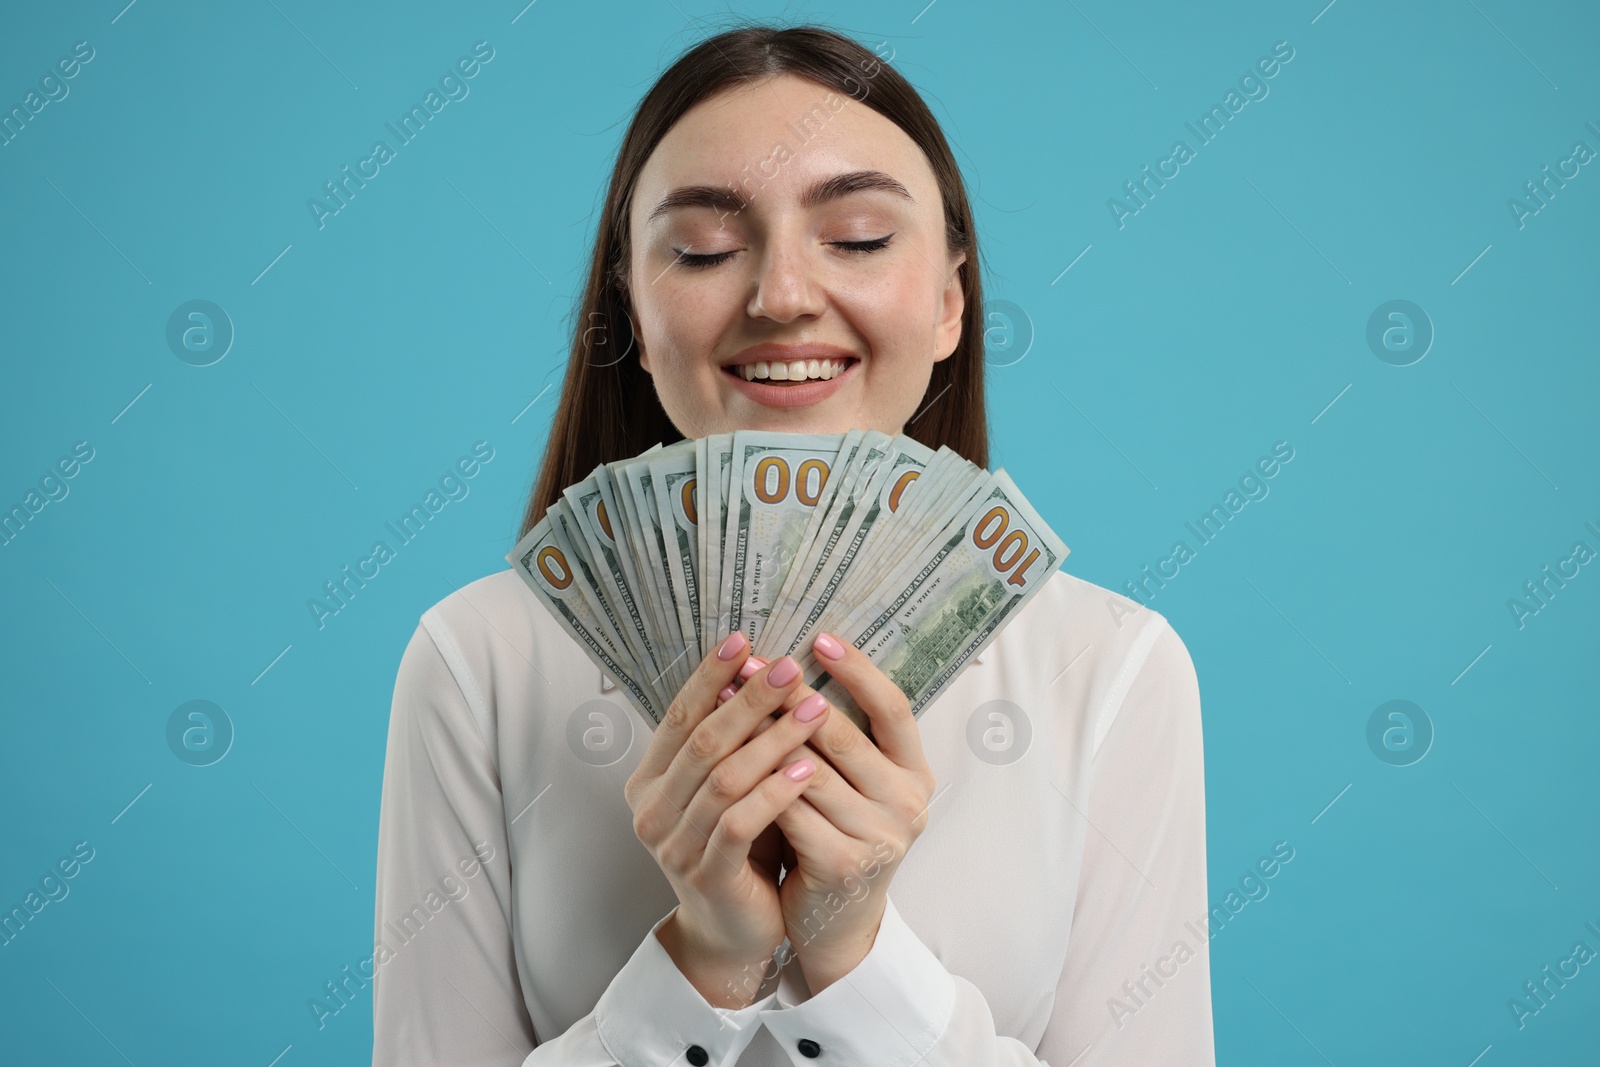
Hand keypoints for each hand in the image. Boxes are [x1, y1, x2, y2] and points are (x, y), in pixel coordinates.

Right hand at [623, 632, 832, 1007]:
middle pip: (703, 740)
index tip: (744, 638)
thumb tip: (757, 666)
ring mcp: (674, 845)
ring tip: (814, 709)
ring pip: (724, 778)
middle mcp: (651, 810)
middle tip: (788, 665)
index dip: (709, 675)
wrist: (733, 929)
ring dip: (772, 738)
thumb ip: (729, 741)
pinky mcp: (706, 874)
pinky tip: (807, 767)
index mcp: (649, 780)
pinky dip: (775, 791)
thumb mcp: (726, 787)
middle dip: (748, 698)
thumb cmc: (738, 846)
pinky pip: (740, 823)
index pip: (678, 716)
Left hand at [724, 632, 935, 992]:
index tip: (818, 638)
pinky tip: (728, 762)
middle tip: (753, 666)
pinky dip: (758, 783)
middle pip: (843, 735)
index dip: (859, 671)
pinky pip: (791, 812)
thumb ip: (840, 739)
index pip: (894, 708)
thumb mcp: (855, 785)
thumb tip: (793, 665)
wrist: (836, 921)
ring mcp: (880, 837)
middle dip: (790, 696)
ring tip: (730, 704)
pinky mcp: (842, 865)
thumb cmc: (837, 835)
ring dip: (764, 735)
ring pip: (810, 771)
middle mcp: (908, 802)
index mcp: (917, 773)